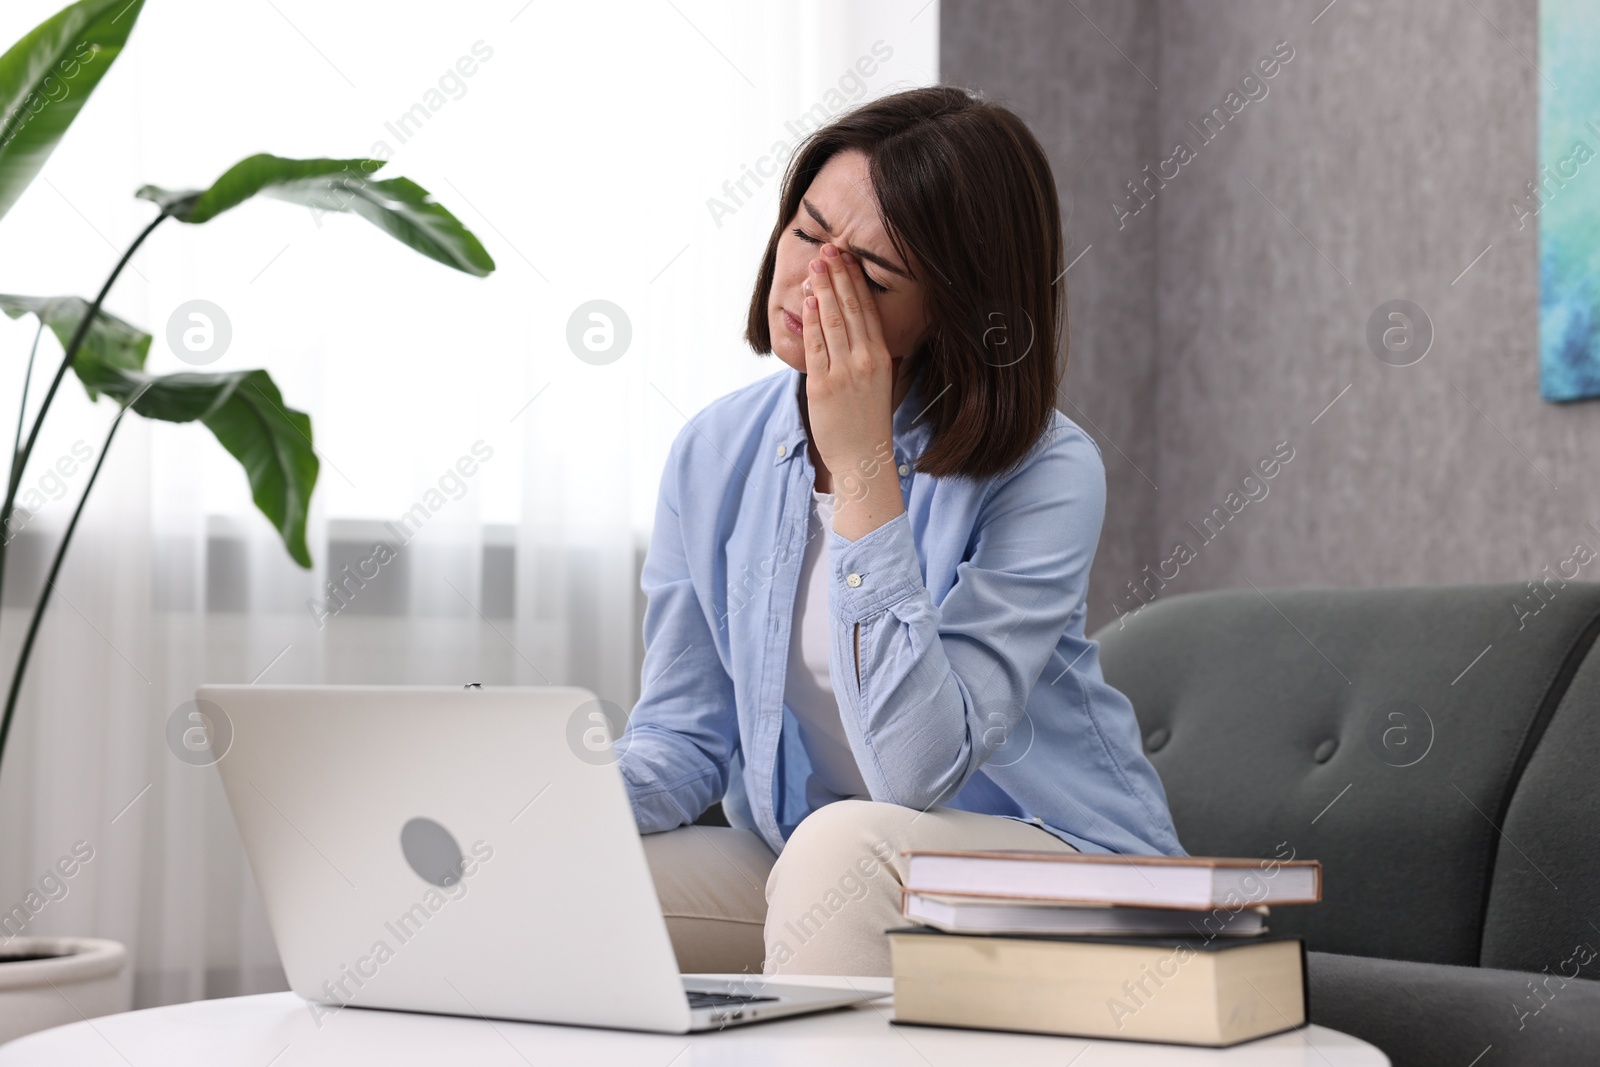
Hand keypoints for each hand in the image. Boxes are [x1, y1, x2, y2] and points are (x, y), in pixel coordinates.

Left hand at [802, 243, 905, 538]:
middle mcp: (865, 360)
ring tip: (816, 265)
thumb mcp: (878, 382)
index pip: (868, 310)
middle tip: (829, 249)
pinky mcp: (823, 385)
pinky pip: (817, 346)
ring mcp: (844, 371)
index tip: (848, 257)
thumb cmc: (868, 423)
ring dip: (824, 290)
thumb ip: (869, 356)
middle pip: (851, 308)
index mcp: (881, 357)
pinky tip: (810, 300)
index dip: (857, 281)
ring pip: (833, 321)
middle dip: (838, 275)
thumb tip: (857, 330)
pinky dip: (813, 321)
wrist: (864, 459)